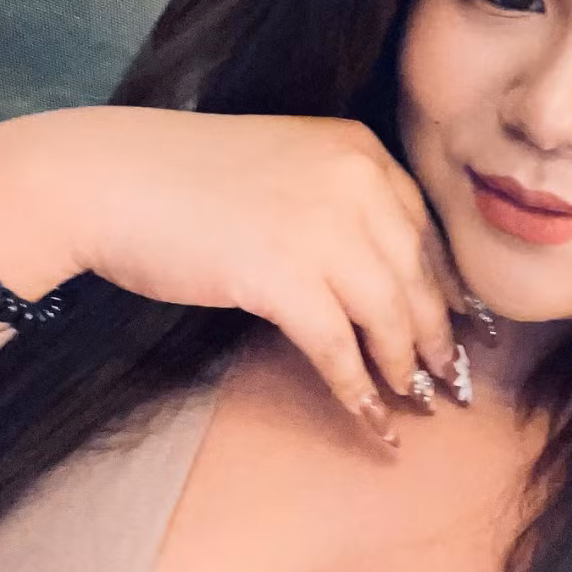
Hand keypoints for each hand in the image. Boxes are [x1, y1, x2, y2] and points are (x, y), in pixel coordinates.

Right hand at [0, 108, 465, 444]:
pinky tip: (372, 422)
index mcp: (357, 149)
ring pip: (389, 316)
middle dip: (437, 337)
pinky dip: (358, 391)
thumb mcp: (282, 168)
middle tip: (452, 382)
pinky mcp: (283, 276)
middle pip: (417, 276)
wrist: (105, 179)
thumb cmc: (180, 180)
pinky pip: (339, 349)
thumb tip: (383, 279)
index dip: (446, 288)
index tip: (466, 327)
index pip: (423, 230)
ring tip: (415, 404)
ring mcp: (321, 227)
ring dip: (405, 370)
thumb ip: (337, 204)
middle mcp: (353, 180)